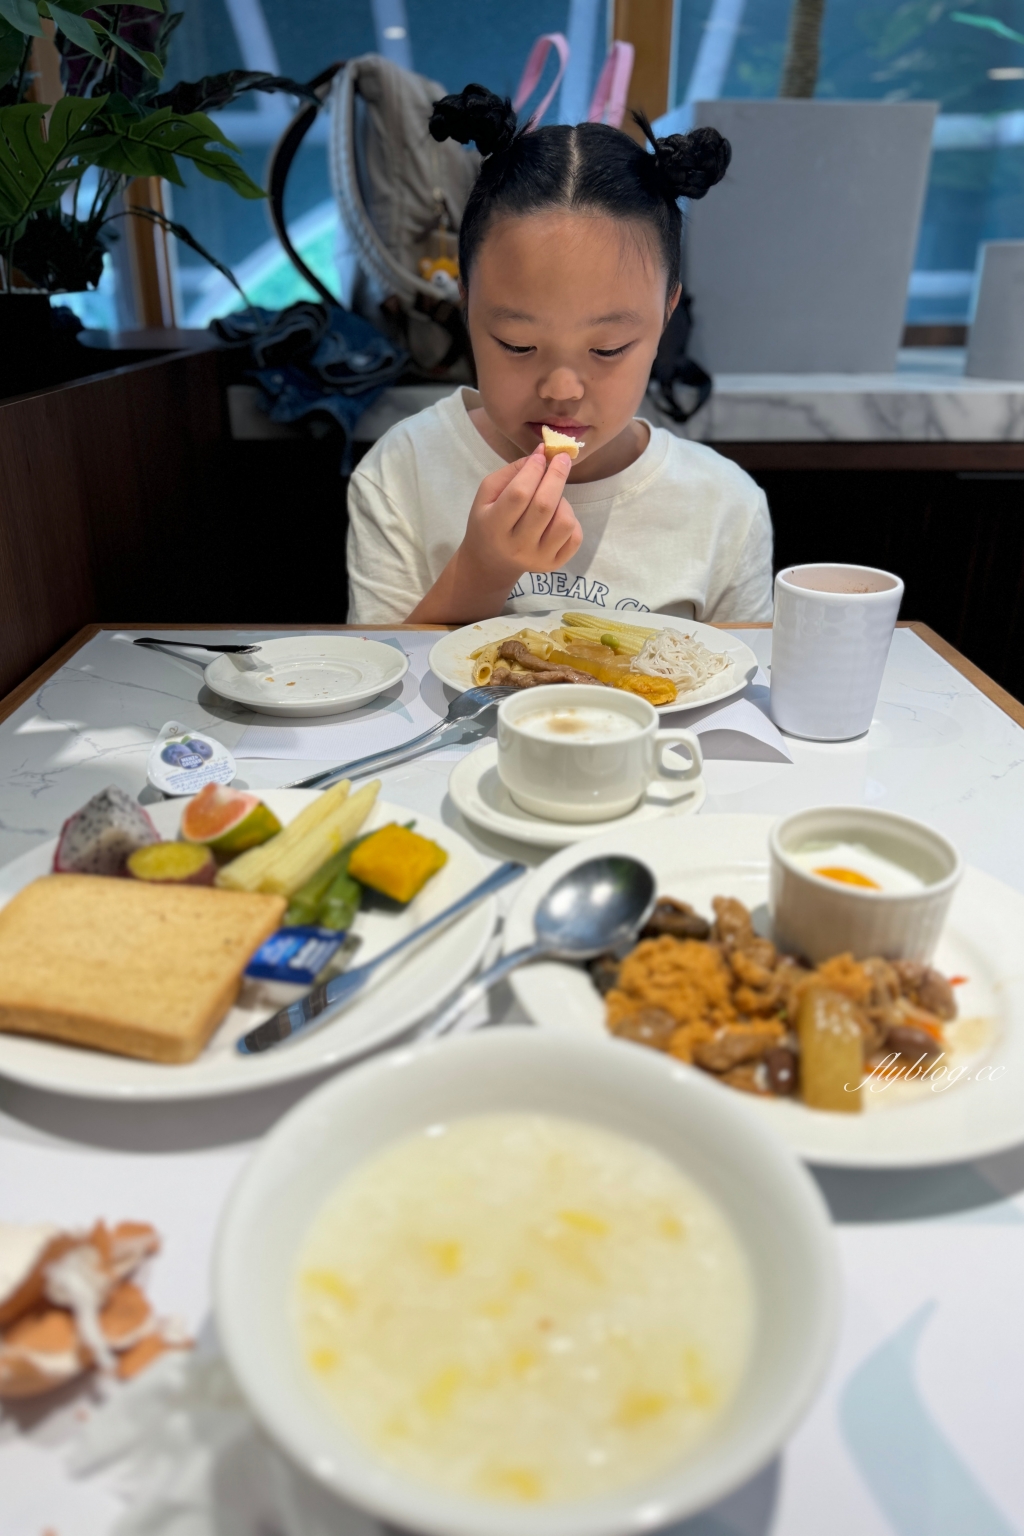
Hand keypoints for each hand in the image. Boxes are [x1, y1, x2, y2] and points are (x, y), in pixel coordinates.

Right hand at [407, 445, 582, 622]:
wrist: (491, 562)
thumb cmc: (488, 521)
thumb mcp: (487, 495)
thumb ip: (512, 472)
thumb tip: (542, 454)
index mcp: (494, 527)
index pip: (519, 494)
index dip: (534, 470)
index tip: (542, 455)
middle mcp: (517, 546)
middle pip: (545, 506)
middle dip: (557, 475)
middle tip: (562, 458)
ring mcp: (538, 558)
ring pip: (565, 522)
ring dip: (563, 500)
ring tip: (552, 497)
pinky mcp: (554, 564)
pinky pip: (575, 537)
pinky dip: (571, 519)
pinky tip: (557, 516)